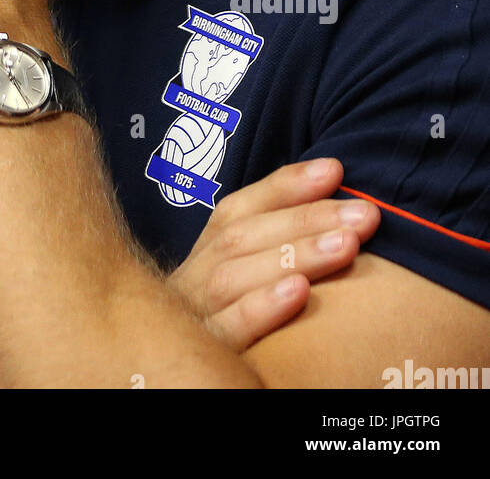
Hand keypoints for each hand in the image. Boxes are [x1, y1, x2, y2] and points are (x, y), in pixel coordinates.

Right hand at [164, 158, 380, 351]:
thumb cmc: (228, 317)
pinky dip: (262, 307)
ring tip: (346, 246)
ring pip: (236, 276)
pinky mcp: (207, 348)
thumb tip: (332, 187)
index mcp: (207, 250)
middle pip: (243, 237)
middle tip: (364, 215)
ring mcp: (196, 311)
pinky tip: (299, 293)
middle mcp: (196, 274)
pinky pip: (229, 327)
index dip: (286, 186)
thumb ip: (275, 239)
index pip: (241, 208)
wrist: (171, 364)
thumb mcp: (243, 273)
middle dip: (307, 220)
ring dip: (294, 255)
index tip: (335, 171)